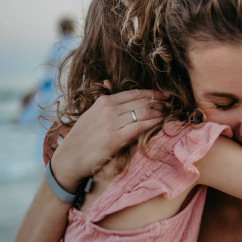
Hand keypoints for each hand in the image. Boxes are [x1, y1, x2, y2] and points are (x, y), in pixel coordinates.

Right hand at [50, 80, 169, 191]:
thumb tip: (109, 82)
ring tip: (169, 115)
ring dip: (160, 113)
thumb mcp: (90, 114)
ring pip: (144, 112)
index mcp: (104, 101)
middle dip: (160, 103)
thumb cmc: (82, 138)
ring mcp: (112, 123)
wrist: (69, 159)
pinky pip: (141, 126)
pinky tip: (161, 123)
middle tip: (172, 105)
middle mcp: (109, 109)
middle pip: (143, 101)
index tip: (165, 95)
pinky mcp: (115, 138)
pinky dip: (154, 123)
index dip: (153, 93)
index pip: (135, 93)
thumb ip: (103, 100)